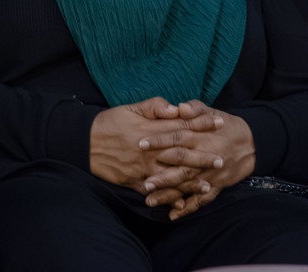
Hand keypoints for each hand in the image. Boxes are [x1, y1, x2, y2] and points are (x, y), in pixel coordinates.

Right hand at [89, 98, 225, 194]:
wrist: (85, 143)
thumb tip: (176, 108)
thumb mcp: (131, 107)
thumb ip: (155, 106)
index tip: (219, 122)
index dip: (202, 123)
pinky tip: (181, 201)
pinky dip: (168, 197)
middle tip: (222, 158)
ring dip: (190, 181)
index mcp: (150, 129)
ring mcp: (142, 168)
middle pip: (181, 153)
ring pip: (171, 175)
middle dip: (203, 155)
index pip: (182, 125)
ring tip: (208, 183)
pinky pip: (154, 191)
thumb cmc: (110, 122)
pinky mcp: (134, 181)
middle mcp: (150, 150)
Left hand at [145, 100, 254, 220]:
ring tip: (149, 200)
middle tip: (143, 181)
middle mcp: (205, 156)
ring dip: (169, 194)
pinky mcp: (215, 186)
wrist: (252, 144)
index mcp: (201, 136)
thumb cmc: (226, 126)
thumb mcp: (212, 112)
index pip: (177, 137)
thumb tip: (180, 107)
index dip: (159, 140)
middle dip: (161, 174)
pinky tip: (173, 216)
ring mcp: (210, 174)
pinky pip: (201, 199)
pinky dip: (188, 208)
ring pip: (188, 185)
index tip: (141, 143)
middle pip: (181, 165)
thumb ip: (195, 109)